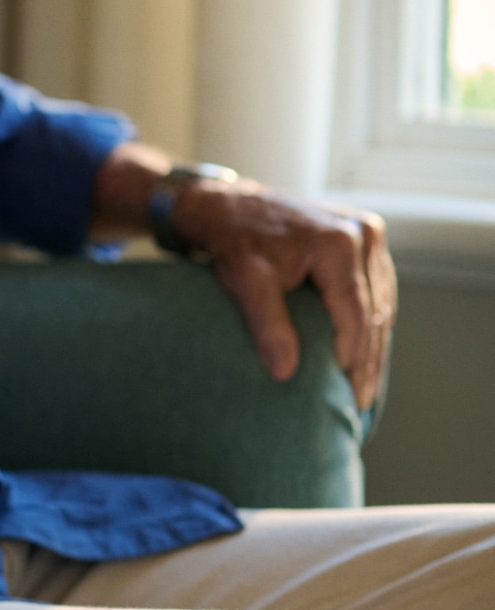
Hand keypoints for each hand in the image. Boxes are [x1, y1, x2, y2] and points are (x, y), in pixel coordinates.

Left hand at [174, 179, 395, 409]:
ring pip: (380, 302)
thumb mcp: (245, 282)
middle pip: (374, 311)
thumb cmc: (234, 241)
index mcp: (339, 245)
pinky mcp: (362, 240)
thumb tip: (285, 373)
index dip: (354, 359)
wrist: (229, 206)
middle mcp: (363, 236)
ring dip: (373, 345)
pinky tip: (363, 352)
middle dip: (368, 360)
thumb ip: (267, 325)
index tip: (350, 396)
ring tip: (365, 387)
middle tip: (360, 403)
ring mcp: (367, 235)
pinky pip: (374, 289)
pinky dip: (369, 322)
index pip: (356, 315)